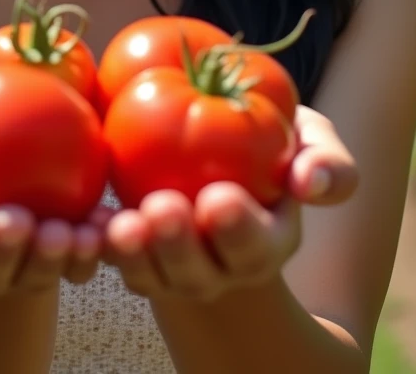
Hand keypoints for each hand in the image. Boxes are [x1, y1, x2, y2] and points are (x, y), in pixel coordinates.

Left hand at [101, 103, 357, 302]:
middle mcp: (218, 268)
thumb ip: (328, 162)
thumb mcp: (310, 142)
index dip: (238, 231)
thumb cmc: (271, 144)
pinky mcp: (132, 253)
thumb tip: (313, 183)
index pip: (254, 246)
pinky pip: (111, 257)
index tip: (219, 200)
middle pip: (197, 272)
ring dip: (133, 253)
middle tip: (162, 208)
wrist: (219, 153)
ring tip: (121, 225)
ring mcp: (171, 268)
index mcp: (266, 243)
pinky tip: (86, 219)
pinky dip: (96, 242)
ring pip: (149, 274)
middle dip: (179, 247)